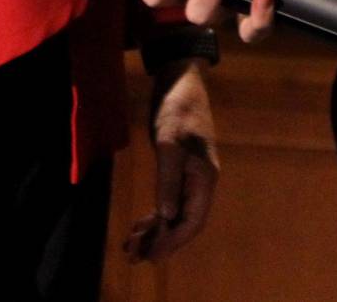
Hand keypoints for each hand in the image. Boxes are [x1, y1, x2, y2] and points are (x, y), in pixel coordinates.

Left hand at [123, 62, 218, 262]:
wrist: (180, 80)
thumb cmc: (176, 109)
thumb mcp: (169, 143)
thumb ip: (169, 180)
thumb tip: (167, 215)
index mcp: (204, 177)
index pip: (193, 221)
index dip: (173, 241)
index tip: (151, 255)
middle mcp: (202, 181)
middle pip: (184, 221)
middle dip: (161, 239)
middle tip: (133, 253)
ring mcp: (191, 175)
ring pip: (176, 212)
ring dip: (156, 229)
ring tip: (132, 242)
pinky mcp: (180, 168)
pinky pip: (170, 199)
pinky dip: (156, 213)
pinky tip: (141, 221)